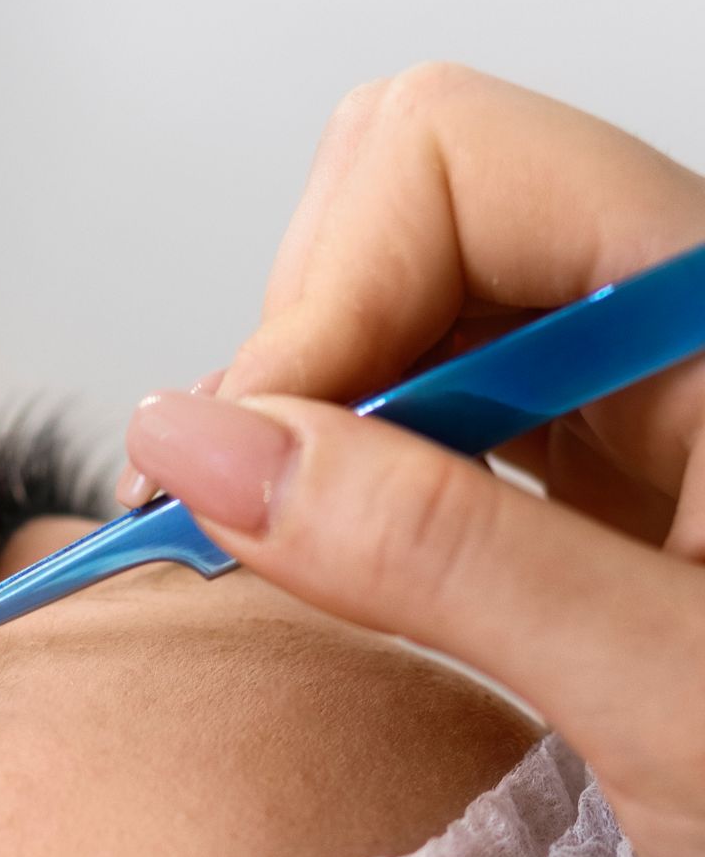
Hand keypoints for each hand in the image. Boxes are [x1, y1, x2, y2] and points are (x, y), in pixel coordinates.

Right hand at [121, 62, 704, 856]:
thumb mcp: (667, 694)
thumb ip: (434, 555)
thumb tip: (201, 446)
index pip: (456, 162)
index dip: (323, 298)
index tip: (244, 475)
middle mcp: (685, 314)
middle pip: (420, 191)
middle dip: (306, 332)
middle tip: (250, 513)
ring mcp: (650, 390)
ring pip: (415, 291)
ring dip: (318, 405)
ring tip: (285, 551)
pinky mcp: (621, 476)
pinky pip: (447, 400)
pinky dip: (359, 465)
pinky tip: (345, 560)